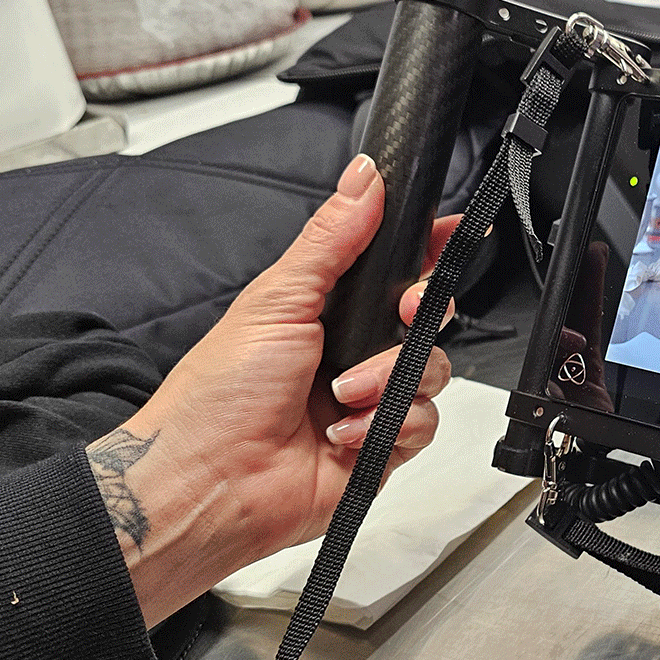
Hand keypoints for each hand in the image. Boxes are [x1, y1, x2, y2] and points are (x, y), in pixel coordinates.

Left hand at [87, 155, 457, 626]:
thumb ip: (332, 238)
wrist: (209, 482)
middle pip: (428, 320)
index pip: (396, 270)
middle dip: (424, 314)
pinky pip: (423, 424)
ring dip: (391, 381)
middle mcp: (353, 353)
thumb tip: (363, 177)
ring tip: (343, 393)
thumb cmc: (219, 396)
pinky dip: (388, 425)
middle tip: (408, 313)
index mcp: (327, 310)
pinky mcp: (383, 447)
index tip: (450, 235)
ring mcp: (370, 400)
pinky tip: (345, 432)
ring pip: (432, 373)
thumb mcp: (277, 299)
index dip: (431, 251)